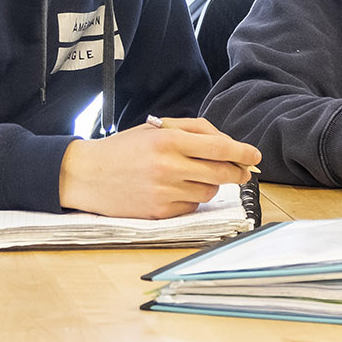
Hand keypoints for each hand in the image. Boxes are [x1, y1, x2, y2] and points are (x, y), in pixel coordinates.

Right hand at [58, 116, 261, 218]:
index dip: (242, 151)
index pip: (218, 147)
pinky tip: (177, 190)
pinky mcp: (158, 213)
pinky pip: (191, 207)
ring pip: (208, 192)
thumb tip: (227, 143)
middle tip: (243, 171)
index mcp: (168, 141)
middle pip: (220, 173)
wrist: (85, 175)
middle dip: (237, 172)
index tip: (256, 155)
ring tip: (196, 177)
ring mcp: (163, 193)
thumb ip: (193, 130)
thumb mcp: (156, 128)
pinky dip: (192, 199)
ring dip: (212, 185)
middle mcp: (168, 167)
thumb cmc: (124, 148)